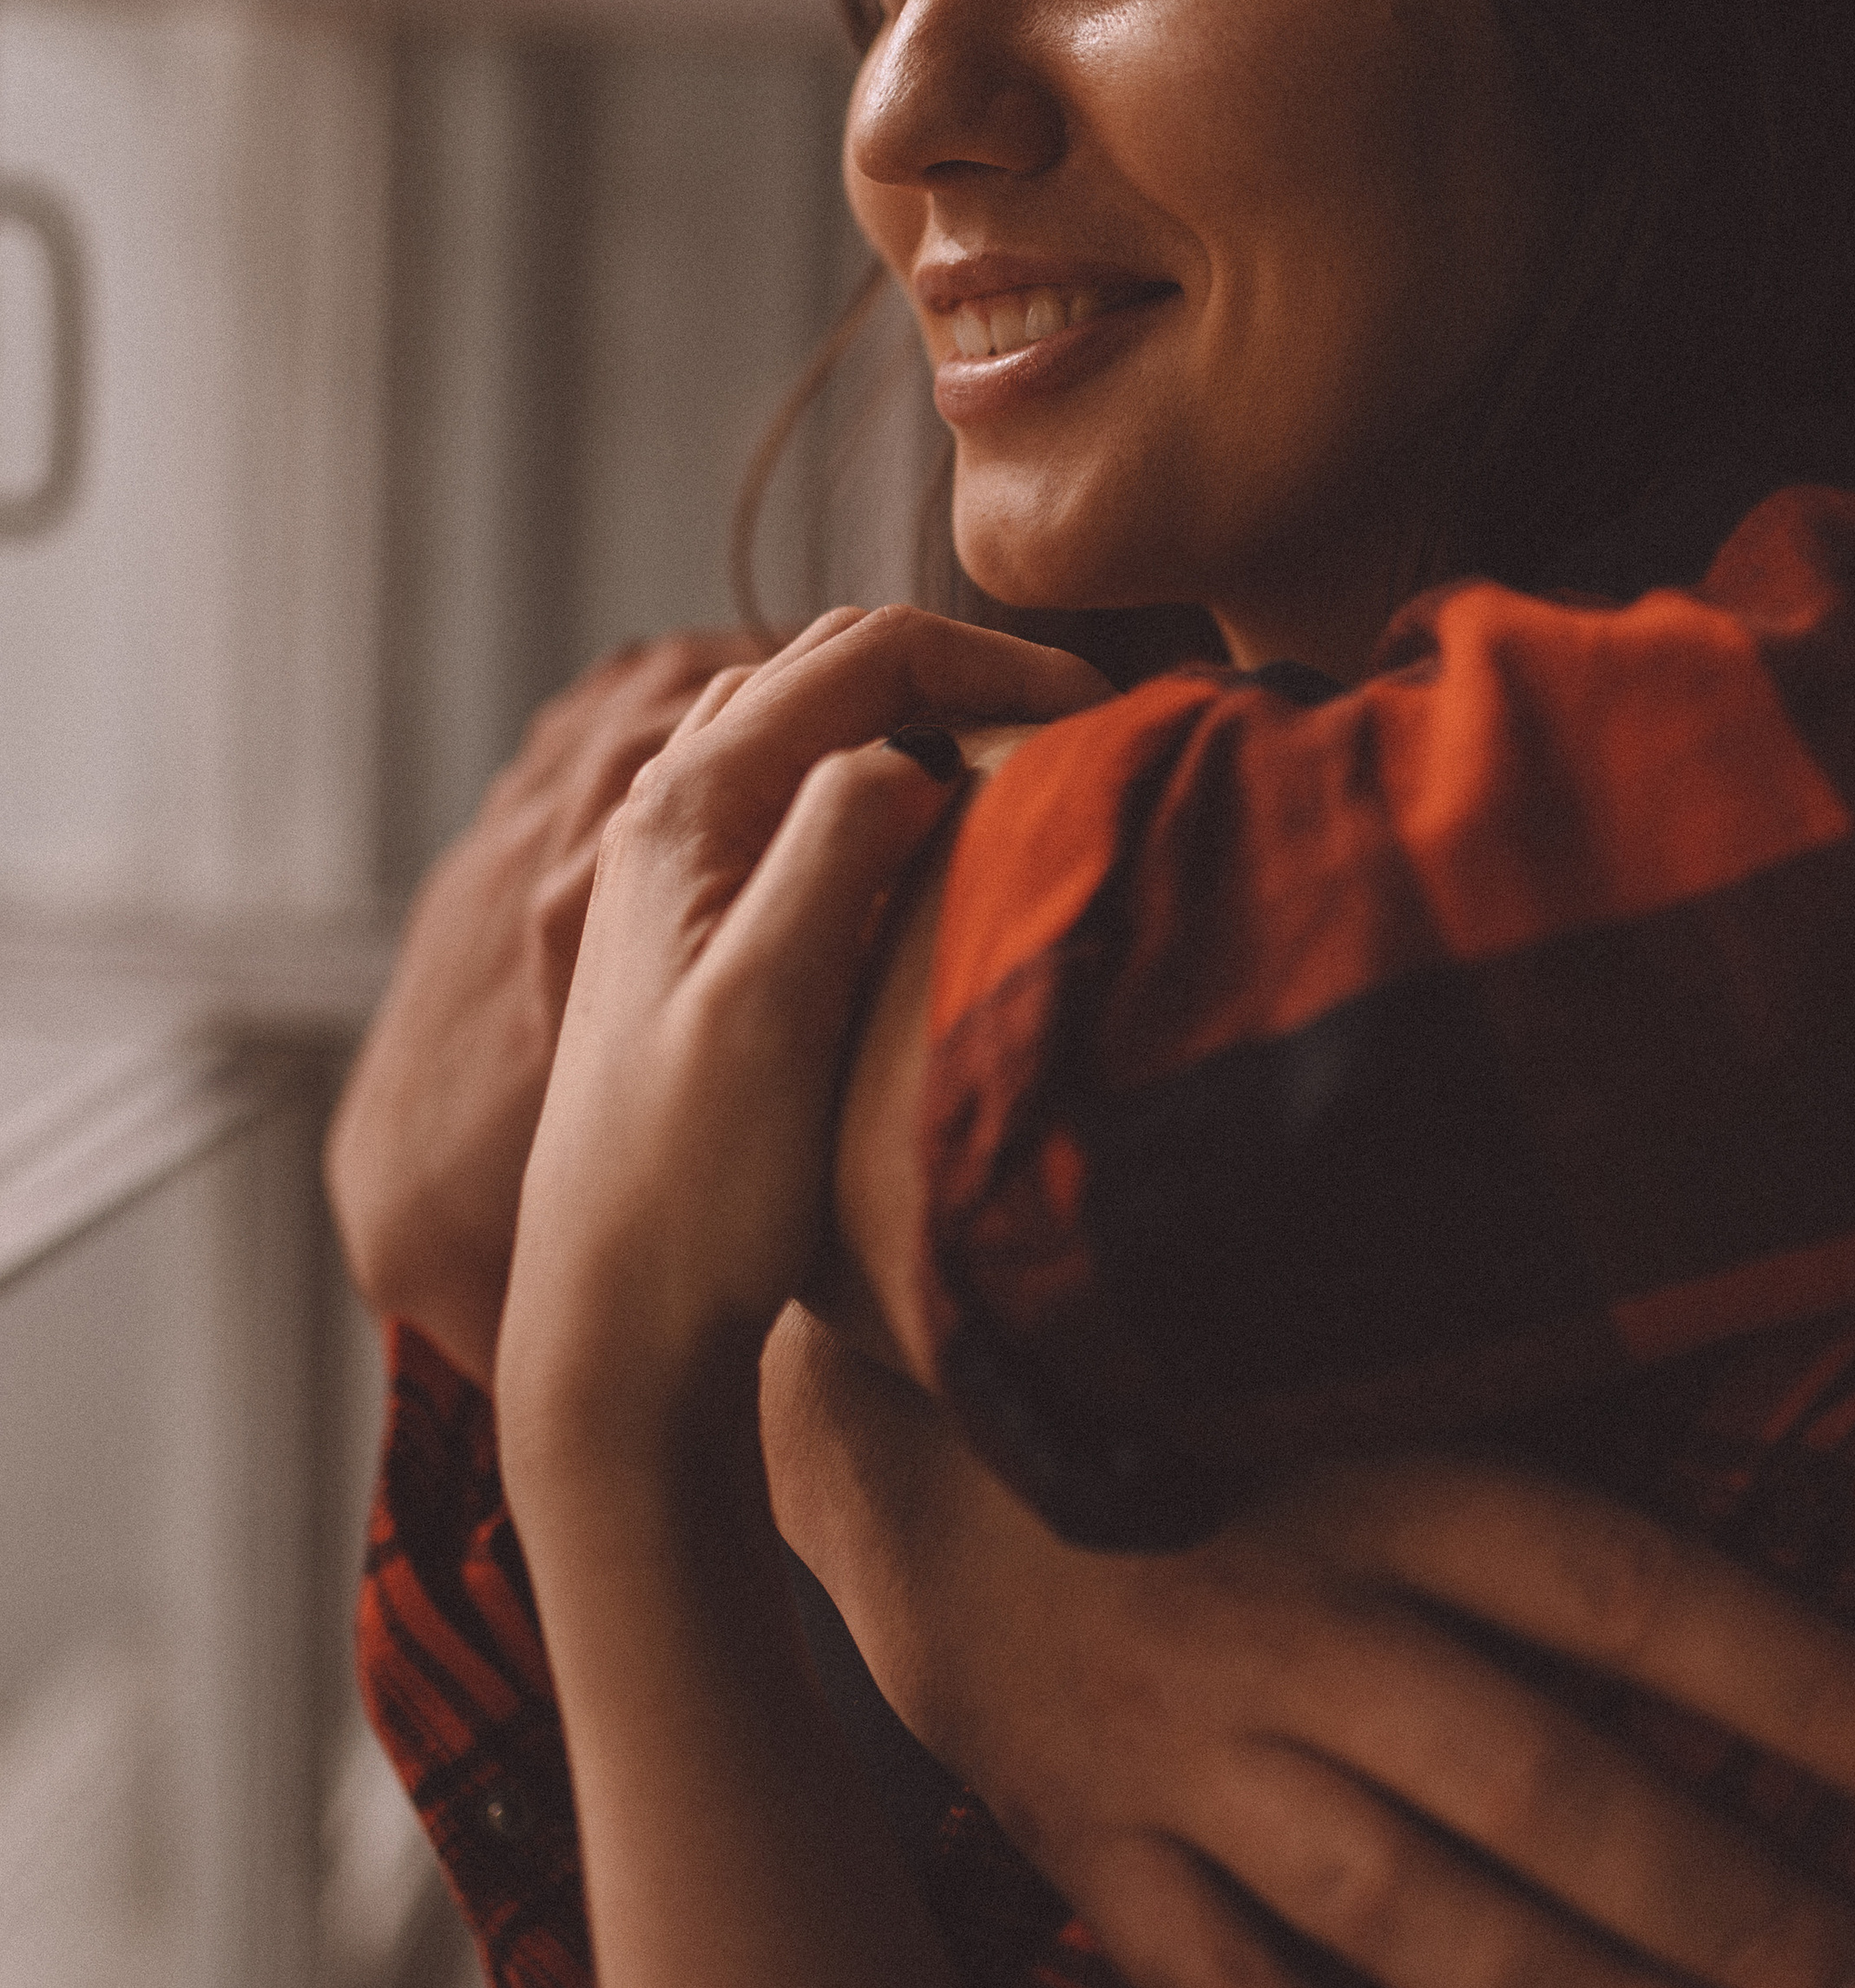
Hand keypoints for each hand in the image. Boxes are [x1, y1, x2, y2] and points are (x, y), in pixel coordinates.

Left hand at [328, 610, 1104, 1383]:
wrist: (616, 1331)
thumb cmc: (694, 1188)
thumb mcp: (775, 1004)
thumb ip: (838, 844)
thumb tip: (916, 749)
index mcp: (690, 805)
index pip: (866, 656)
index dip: (997, 661)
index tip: (1105, 712)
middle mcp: (665, 813)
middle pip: (831, 668)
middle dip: (963, 671)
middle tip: (1078, 730)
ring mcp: (673, 871)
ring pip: (805, 724)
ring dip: (913, 716)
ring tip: (1014, 766)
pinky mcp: (692, 932)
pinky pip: (789, 796)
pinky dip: (874, 776)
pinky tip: (929, 844)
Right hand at [765, 1320, 1854, 1987]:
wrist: (904, 1463)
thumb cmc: (1189, 1447)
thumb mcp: (1346, 1414)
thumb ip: (1511, 1513)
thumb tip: (1753, 1618)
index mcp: (1369, 1484)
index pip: (1619, 1584)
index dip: (1797, 1678)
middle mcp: (1282, 1613)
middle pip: (1532, 1774)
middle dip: (1732, 1908)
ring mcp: (1174, 1744)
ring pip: (1403, 1902)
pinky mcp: (1085, 1851)